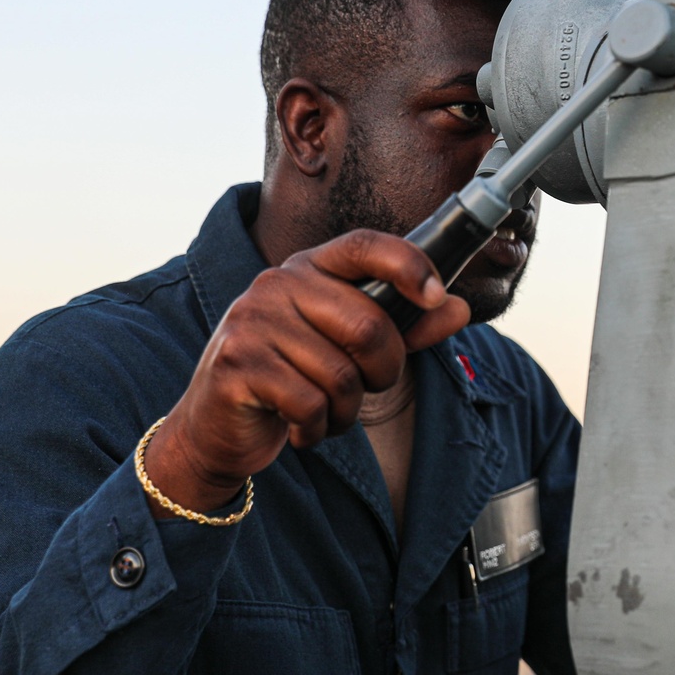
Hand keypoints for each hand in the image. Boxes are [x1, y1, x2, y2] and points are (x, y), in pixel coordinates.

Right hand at [141, 230, 471, 516]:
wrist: (216, 428)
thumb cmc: (293, 379)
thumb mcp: (350, 349)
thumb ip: (404, 327)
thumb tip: (458, 308)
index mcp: (310, 268)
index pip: (365, 245)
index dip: (408, 264)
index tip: (437, 295)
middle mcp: (277, 283)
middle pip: (368, 325)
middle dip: (384, 372)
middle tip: (367, 389)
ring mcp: (252, 321)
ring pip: (342, 374)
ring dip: (348, 411)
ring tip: (326, 412)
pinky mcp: (237, 364)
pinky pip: (311, 403)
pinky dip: (318, 428)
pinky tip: (301, 428)